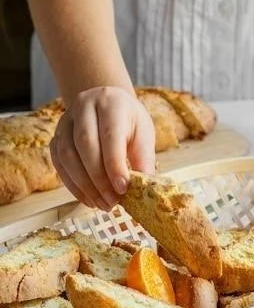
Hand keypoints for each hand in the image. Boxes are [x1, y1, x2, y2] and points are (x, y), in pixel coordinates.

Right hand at [50, 87, 154, 209]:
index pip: (109, 135)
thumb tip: (144, 188)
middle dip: (99, 179)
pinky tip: (88, 198)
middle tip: (112, 201)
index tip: (122, 189)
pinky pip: (59, 163)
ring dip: (84, 185)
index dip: (114, 164)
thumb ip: (143, 159)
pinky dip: (73, 185)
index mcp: (111, 103)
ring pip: (68, 155)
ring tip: (102, 204)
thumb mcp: (143, 134)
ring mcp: (65, 121)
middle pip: (85, 145)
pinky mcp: (55, 136)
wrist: (107, 105)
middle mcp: (84, 107)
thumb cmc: (128, 122)